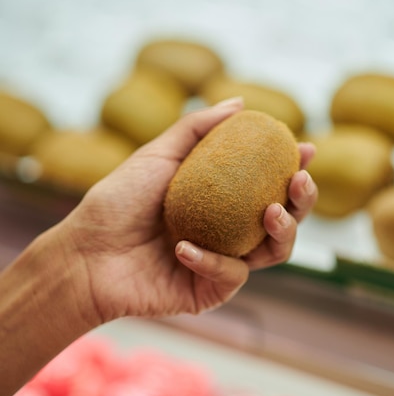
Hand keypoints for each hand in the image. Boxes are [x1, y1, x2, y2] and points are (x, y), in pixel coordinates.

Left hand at [64, 100, 317, 322]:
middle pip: (282, 221)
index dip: (291, 168)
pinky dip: (212, 260)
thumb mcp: (157, 155)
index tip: (305, 149)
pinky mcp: (207, 292)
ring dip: (282, 232)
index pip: (266, 184)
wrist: (85, 253)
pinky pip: (230, 276)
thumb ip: (197, 129)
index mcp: (217, 200)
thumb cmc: (116, 202)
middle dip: (302, 203)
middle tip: (298, 181)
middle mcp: (224, 231)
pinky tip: (183, 248)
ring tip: (270, 211)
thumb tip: (241, 103)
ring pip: (273, 253)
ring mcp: (219, 262)